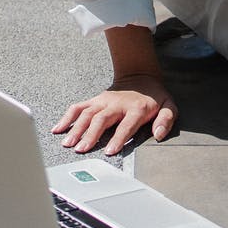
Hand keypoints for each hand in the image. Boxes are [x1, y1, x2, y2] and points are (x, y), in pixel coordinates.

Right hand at [51, 74, 177, 154]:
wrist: (140, 76)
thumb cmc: (155, 96)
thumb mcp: (169, 105)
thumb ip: (166, 120)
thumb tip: (158, 134)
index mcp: (136, 108)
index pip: (126, 126)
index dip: (118, 138)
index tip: (109, 151)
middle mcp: (117, 104)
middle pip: (101, 119)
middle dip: (91, 135)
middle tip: (82, 149)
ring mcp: (103, 101)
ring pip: (87, 114)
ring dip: (76, 129)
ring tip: (68, 144)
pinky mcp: (94, 100)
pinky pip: (78, 107)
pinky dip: (67, 117)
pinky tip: (58, 129)